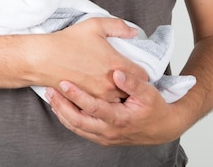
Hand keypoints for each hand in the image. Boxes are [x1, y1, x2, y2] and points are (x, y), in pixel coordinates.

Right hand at [30, 17, 146, 102]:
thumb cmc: (69, 41)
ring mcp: (99, 96)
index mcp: (116, 64)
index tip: (136, 69)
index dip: (141, 72)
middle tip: (126, 78)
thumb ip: (118, 26)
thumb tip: (134, 32)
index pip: (143, 76)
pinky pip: (103, 107)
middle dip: (131, 86)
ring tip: (113, 86)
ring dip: (118, 96)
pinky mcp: (87, 102)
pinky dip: (104, 102)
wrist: (45, 58)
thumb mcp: (95, 25)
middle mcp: (111, 84)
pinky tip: (100, 93)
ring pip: (118, 101)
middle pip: (132, 91)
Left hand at [46, 70, 183, 145]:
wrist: (163, 128)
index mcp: (120, 118)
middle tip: (49, 90)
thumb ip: (132, 82)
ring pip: (77, 128)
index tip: (64, 83)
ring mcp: (105, 136)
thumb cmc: (155, 108)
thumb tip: (117, 73)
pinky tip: (62, 108)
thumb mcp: (149, 92)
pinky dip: (69, 120)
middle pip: (78, 121)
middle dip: (62, 105)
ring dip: (62, 113)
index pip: (92, 107)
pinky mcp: (103, 138)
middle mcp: (110, 131)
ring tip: (51, 97)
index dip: (77, 95)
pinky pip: (81, 130)